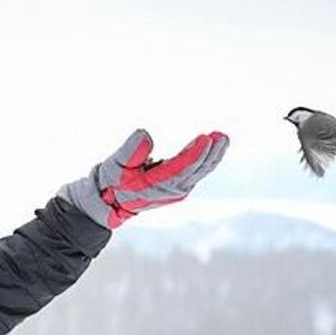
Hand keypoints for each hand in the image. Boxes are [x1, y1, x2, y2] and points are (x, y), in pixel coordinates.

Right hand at [58, 129, 229, 229]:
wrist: (112, 201)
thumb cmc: (113, 181)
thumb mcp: (115, 165)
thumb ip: (129, 151)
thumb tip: (145, 134)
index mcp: (156, 185)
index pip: (180, 168)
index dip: (194, 154)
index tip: (205, 138)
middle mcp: (172, 189)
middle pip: (197, 170)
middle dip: (211, 153)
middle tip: (221, 136)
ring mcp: (179, 188)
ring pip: (201, 171)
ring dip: (214, 155)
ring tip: (223, 138)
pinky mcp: (181, 185)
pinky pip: (198, 171)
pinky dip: (208, 158)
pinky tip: (215, 146)